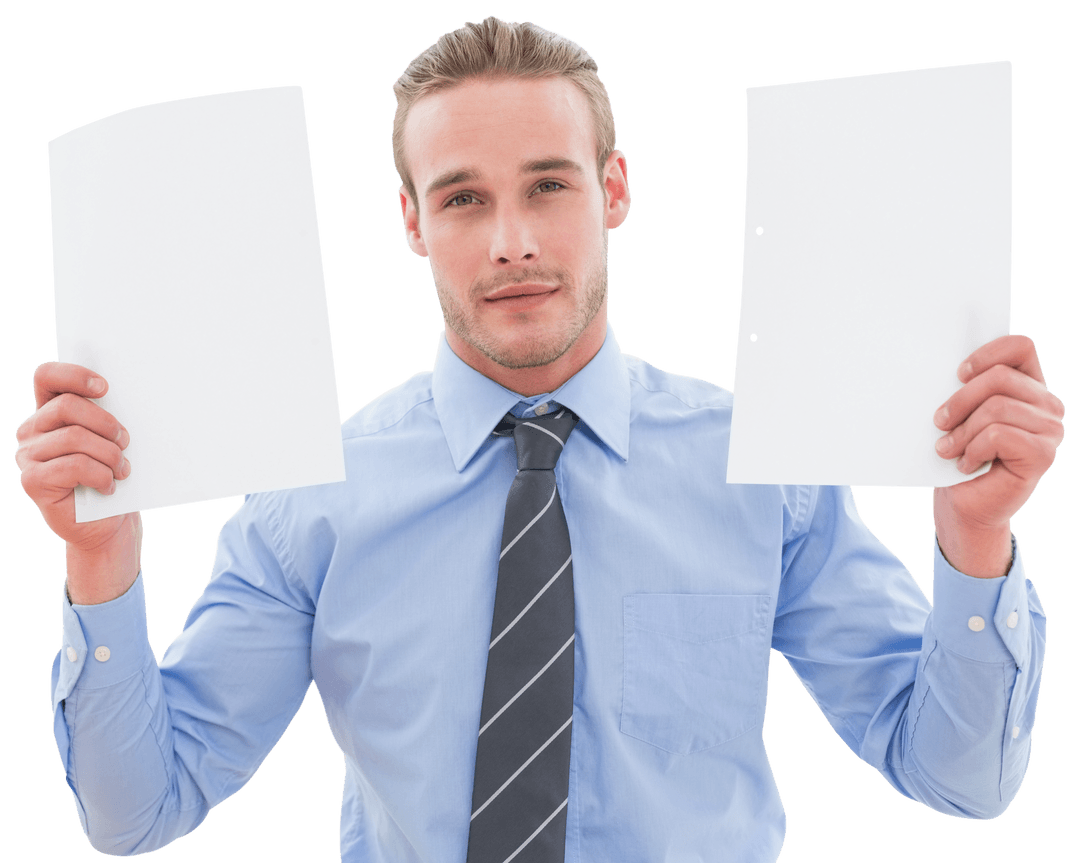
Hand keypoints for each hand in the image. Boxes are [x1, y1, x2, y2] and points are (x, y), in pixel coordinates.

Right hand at [15, 362, 141, 602]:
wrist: (106, 520)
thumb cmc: (111, 473)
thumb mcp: (111, 439)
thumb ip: (108, 416)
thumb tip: (134, 395)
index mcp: (50, 411)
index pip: (48, 377)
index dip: (75, 375)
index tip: (106, 388)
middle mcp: (32, 430)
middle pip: (66, 406)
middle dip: (105, 422)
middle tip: (126, 441)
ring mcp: (28, 455)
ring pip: (74, 437)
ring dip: (109, 453)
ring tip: (122, 468)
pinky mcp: (33, 481)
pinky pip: (73, 466)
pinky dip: (100, 475)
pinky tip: (109, 485)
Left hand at [932, 335, 1065, 577]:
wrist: (965, 502)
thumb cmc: (959, 453)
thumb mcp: (958, 415)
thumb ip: (963, 388)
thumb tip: (938, 366)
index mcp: (1028, 385)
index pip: (1020, 347)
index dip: (987, 354)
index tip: (958, 373)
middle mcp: (1046, 404)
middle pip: (1000, 378)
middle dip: (960, 400)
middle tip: (939, 422)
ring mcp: (1050, 429)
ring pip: (997, 408)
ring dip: (963, 431)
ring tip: (948, 448)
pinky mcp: (1043, 454)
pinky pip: (999, 435)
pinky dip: (973, 449)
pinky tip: (966, 463)